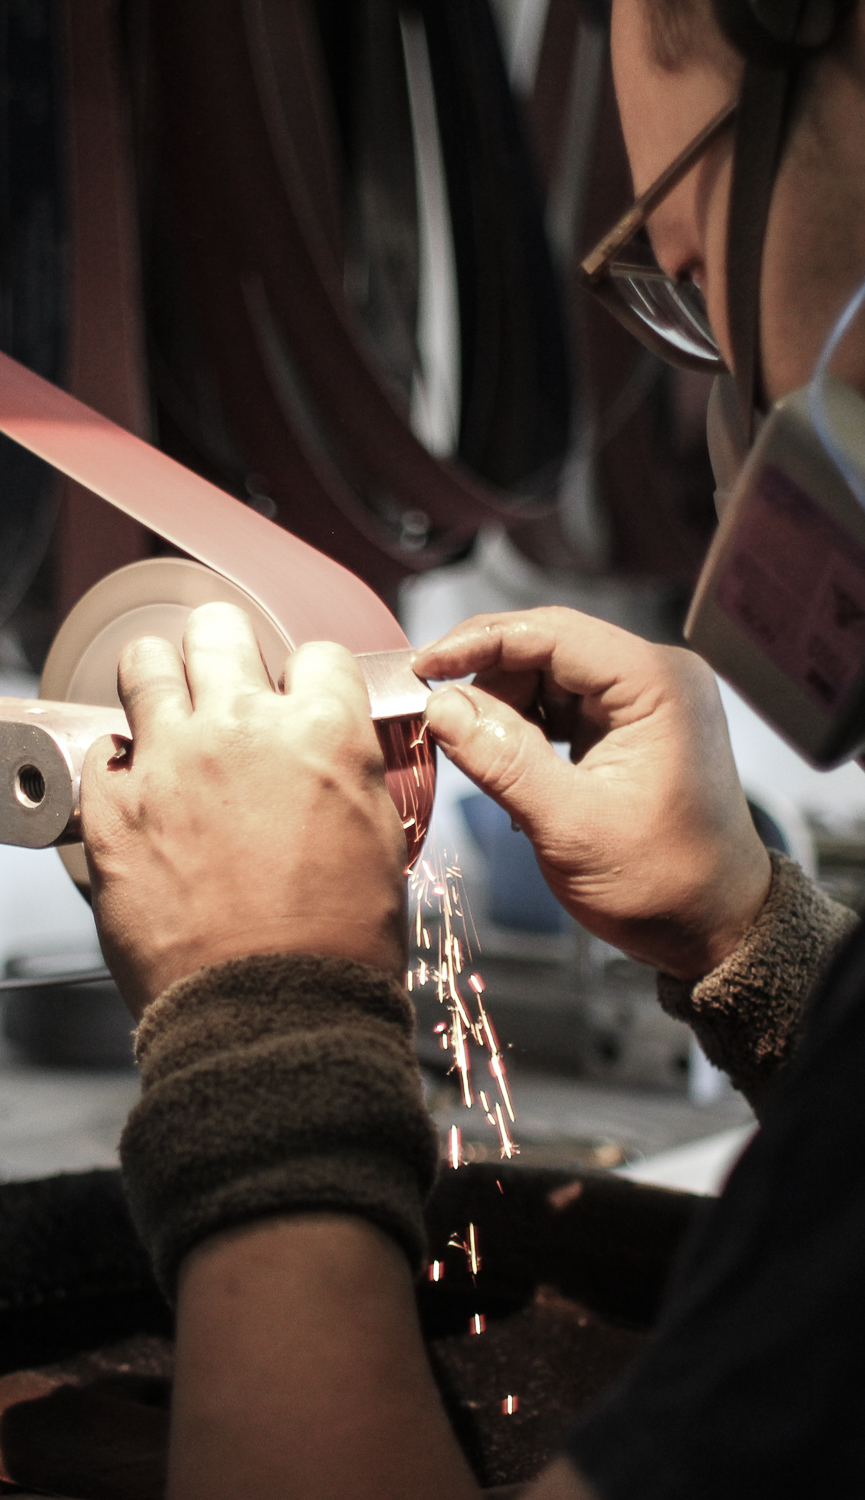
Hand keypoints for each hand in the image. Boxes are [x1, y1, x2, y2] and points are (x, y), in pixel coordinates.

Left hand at [81, 603, 407, 1018]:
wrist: (272, 1016)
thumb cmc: (335, 946)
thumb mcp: (379, 841)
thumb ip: (347, 774)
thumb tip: (332, 756)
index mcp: (323, 734)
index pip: (316, 654)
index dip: (310, 679)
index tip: (300, 699)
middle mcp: (242, 730)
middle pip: (220, 629)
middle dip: (226, 651)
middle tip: (226, 682)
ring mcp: (170, 764)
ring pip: (146, 663)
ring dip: (161, 680)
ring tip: (168, 709)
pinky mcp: (111, 809)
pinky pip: (102, 750)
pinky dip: (119, 765)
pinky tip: (140, 792)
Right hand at [414, 608, 770, 980]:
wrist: (714, 928)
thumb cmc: (662, 884)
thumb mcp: (570, 827)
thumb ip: (503, 760)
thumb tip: (440, 707)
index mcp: (657, 684)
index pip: (552, 633)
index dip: (479, 642)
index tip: (422, 666)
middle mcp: (656, 677)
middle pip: (546, 647)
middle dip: (486, 678)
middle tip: (436, 716)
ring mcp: (644, 700)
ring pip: (546, 675)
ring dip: (502, 707)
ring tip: (475, 755)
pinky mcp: (628, 726)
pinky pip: (560, 705)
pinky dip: (523, 728)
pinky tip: (506, 765)